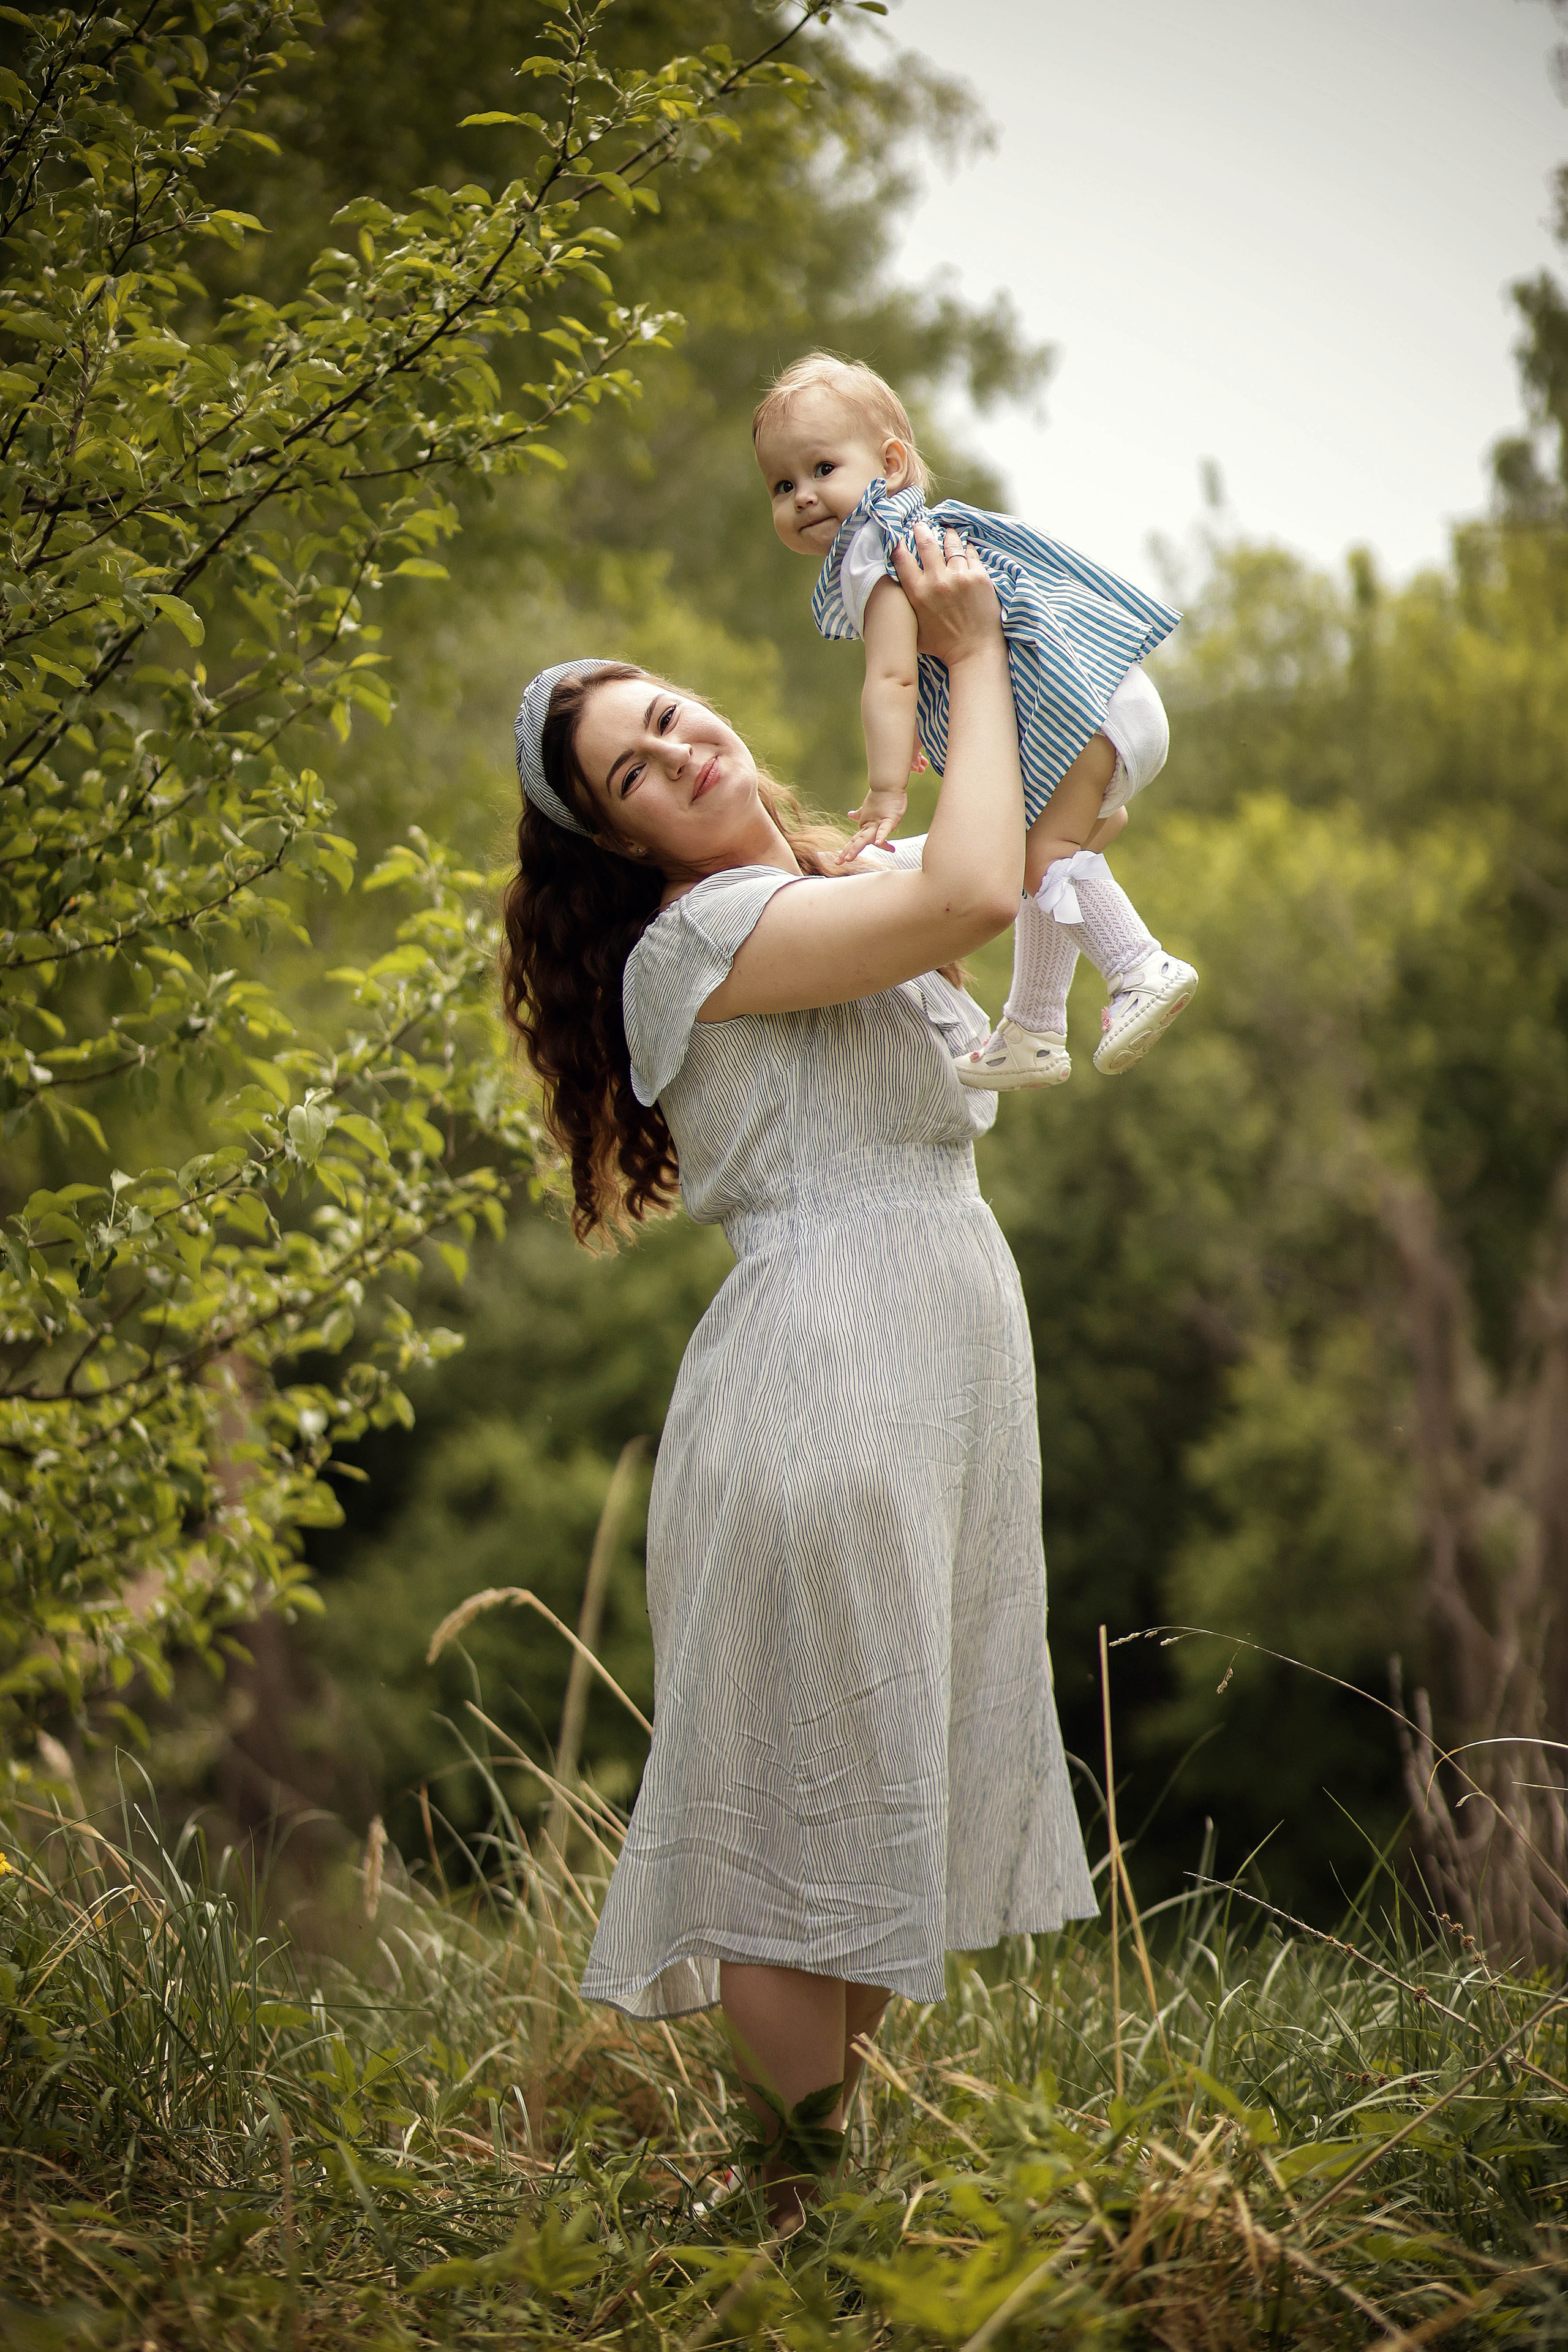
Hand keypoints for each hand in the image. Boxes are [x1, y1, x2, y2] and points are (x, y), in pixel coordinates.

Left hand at [838, 779, 907, 864]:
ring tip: (848, 858)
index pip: (857, 840)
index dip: (850, 850)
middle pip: (857, 841)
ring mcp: (878, 823)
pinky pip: (885, 830)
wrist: (887, 784)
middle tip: (838, 862)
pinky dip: (881, 836)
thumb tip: (850, 814)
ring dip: (856, 848)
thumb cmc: (880, 797)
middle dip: (847, 852)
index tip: (845, 860)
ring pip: (865, 838)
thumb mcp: (868, 809)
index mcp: (866, 826)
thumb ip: (859, 814)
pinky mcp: (889, 820)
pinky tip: (877, 843)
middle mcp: (870, 826)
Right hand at [890, 524, 1000, 669]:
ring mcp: (959, 577)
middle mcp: (937, 581)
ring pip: (950, 544)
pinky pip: (970, 553)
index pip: (901, 558)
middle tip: (920, 524)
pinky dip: (966, 548)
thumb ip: (905, 608)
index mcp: (917, 593)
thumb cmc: (942, 646)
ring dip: (946, 535)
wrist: (974, 652)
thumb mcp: (914, 628)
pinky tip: (964, 546)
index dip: (898, 543)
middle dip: (921, 530)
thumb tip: (893, 595)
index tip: (899, 535)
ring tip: (946, 531)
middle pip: (926, 543)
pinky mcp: (979, 577)